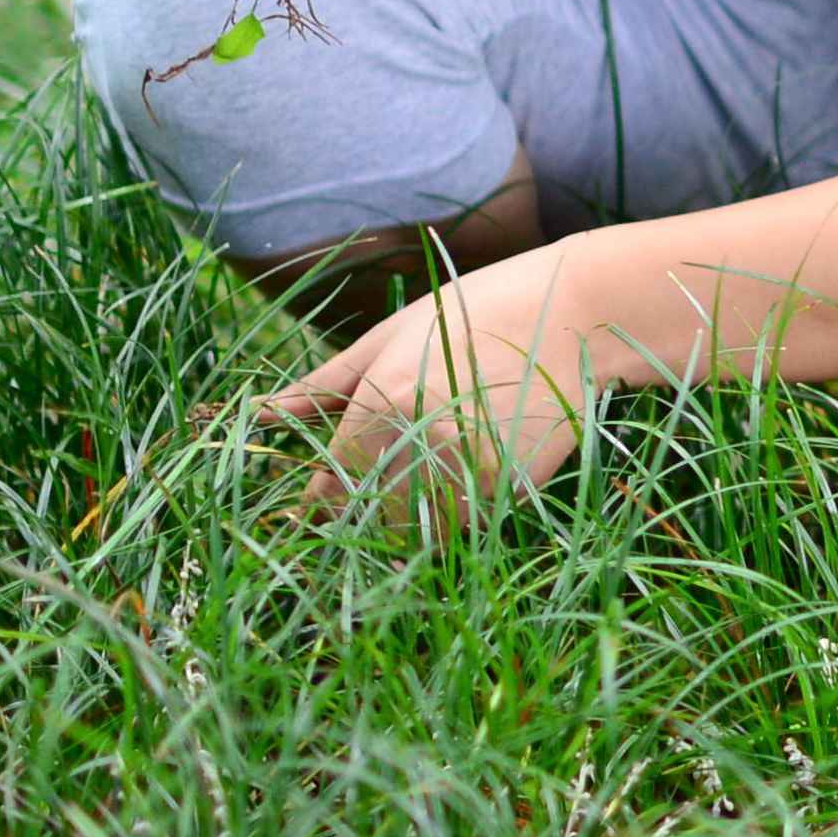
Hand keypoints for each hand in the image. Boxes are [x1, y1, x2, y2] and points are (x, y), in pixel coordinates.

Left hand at [268, 254, 594, 525]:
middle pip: (370, 513)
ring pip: (419, 527)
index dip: (327, 491)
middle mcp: (419, 446)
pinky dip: (463, 505)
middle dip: (370, 505)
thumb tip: (259, 416)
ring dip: (416, 512)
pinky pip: (469, 519)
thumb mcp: (391, 336)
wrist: (578, 309)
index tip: (332, 489)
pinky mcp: (512, 486)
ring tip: (437, 465)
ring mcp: (469, 470)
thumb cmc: (474, 311)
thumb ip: (323, 385)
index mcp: (378, 407)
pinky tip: (478, 458)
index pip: (330, 484)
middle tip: (394, 474)